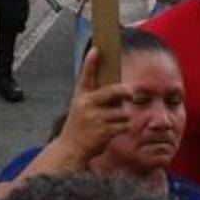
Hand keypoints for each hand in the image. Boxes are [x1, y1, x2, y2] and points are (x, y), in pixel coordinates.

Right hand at [57, 49, 131, 163]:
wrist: (69, 149)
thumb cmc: (79, 124)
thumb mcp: (81, 106)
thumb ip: (96, 96)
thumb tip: (120, 88)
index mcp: (81, 96)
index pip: (86, 75)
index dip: (91, 62)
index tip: (97, 49)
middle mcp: (86, 105)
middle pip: (113, 91)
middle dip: (124, 91)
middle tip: (130, 91)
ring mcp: (95, 118)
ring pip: (122, 111)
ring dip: (123, 116)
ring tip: (114, 120)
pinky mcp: (104, 132)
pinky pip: (124, 124)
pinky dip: (123, 126)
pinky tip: (115, 129)